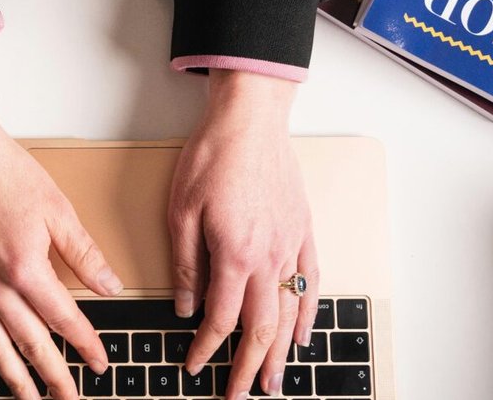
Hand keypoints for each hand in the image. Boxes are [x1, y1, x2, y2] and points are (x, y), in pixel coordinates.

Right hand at [0, 35, 122, 399]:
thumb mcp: (58, 210)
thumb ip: (85, 254)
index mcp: (26, 268)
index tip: (99, 363)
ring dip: (14, 377)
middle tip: (68, 397)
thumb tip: (111, 286)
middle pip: (30, 343)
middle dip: (52, 376)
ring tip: (29, 397)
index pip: (64, 319)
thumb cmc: (5, 173)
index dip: (85, 345)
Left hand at [168, 69, 317, 398]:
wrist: (250, 119)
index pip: (222, 318)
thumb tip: (185, 306)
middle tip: (240, 394)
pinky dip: (308, 313)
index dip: (207, 348)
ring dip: (282, 352)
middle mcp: (269, 257)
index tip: (195, 366)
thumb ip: (185, 264)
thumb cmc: (213, 156)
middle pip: (263, 328)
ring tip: (275, 382)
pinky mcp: (303, 230)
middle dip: (250, 367)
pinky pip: (311, 281)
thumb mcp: (181, 211)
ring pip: (290, 312)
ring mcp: (292, 245)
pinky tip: (304, 334)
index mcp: (234, 254)